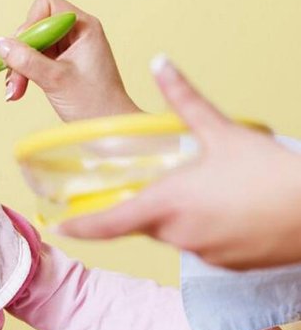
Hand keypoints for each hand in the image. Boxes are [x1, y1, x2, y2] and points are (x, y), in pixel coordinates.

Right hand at [0, 0, 139, 120]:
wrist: (108, 129)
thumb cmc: (95, 104)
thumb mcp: (55, 79)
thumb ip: (26, 59)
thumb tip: (0, 44)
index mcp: (83, 27)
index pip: (46, 7)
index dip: (29, 26)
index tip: (22, 51)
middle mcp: (77, 34)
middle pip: (35, 29)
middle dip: (20, 54)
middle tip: (14, 80)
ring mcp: (70, 50)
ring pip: (32, 47)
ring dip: (19, 68)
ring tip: (15, 91)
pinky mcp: (63, 65)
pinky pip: (36, 61)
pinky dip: (25, 75)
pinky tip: (19, 91)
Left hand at [58, 55, 300, 269]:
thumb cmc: (270, 173)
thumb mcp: (223, 132)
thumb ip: (185, 100)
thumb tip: (160, 64)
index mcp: (167, 204)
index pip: (109, 224)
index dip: (80, 227)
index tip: (59, 227)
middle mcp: (177, 235)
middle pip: (144, 223)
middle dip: (147, 205)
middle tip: (168, 184)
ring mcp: (201, 253)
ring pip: (173, 234)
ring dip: (178, 216)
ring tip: (210, 193)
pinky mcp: (223, 265)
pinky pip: (199, 246)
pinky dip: (203, 230)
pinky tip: (228, 211)